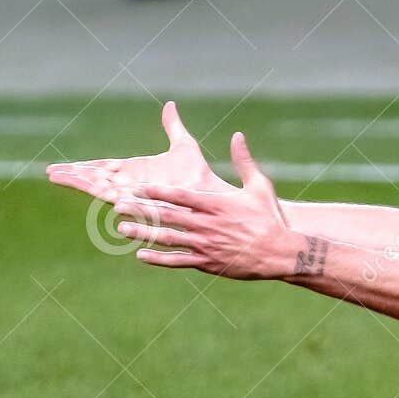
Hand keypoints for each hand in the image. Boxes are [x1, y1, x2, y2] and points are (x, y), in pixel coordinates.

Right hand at [46, 101, 230, 203]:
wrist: (208, 194)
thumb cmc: (198, 175)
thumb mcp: (183, 145)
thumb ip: (173, 127)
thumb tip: (170, 105)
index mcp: (135, 171)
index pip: (103, 167)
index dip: (84, 166)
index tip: (64, 166)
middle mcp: (130, 184)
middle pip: (94, 178)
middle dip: (72, 174)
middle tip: (50, 172)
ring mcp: (132, 193)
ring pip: (98, 186)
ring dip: (77, 181)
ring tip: (55, 176)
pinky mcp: (138, 201)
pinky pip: (113, 196)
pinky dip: (97, 191)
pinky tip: (81, 185)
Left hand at [115, 132, 298, 280]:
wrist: (280, 253)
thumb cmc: (270, 218)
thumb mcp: (259, 186)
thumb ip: (244, 161)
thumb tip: (237, 135)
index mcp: (216, 204)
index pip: (180, 195)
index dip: (157, 191)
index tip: (137, 186)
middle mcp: (207, 224)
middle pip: (167, 215)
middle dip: (141, 210)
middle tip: (118, 205)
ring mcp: (205, 244)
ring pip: (168, 238)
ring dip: (142, 234)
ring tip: (121, 229)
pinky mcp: (208, 262)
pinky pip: (178, 261)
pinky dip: (159, 259)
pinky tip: (141, 256)